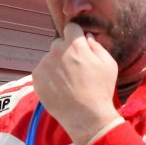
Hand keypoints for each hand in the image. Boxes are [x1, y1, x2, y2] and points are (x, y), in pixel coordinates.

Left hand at [32, 22, 121, 143]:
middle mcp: (57, 50)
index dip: (77, 36)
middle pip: (59, 43)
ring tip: (68, 82)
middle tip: (75, 69)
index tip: (80, 47)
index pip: (71, 28)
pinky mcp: (36, 77)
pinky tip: (59, 88)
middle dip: (66, 51)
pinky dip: (49, 77)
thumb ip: (96, 46)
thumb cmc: (101, 90)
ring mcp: (44, 64)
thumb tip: (86, 37)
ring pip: (50, 58)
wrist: (86, 116)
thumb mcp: (109, 64)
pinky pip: (42, 71)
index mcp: (75, 45)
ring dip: (56, 65)